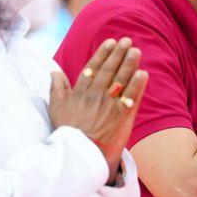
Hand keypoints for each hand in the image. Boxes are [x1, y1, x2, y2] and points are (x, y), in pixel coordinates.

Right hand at [50, 38, 148, 174]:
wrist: (79, 155)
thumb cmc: (67, 132)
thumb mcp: (56, 109)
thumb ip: (56, 88)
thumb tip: (53, 72)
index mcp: (80, 92)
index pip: (93, 68)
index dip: (102, 54)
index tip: (111, 42)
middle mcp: (95, 96)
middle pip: (109, 70)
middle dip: (119, 54)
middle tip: (127, 41)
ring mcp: (109, 106)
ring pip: (121, 81)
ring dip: (129, 65)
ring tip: (136, 51)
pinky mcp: (121, 117)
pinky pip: (131, 98)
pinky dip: (137, 86)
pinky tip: (143, 74)